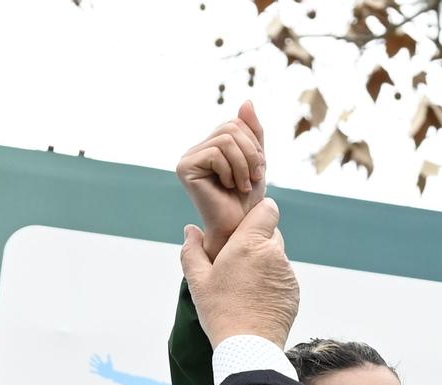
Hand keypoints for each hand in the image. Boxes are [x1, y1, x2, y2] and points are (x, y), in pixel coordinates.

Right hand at [177, 102, 266, 260]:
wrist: (239, 227)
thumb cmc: (247, 199)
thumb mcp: (256, 160)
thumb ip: (252, 131)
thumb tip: (246, 101)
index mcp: (210, 145)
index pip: (236, 122)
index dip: (254, 144)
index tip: (257, 171)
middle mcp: (196, 149)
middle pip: (231, 126)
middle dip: (251, 153)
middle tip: (253, 179)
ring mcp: (188, 157)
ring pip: (226, 139)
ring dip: (244, 165)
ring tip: (242, 185)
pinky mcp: (184, 167)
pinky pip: (216, 153)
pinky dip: (231, 171)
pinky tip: (229, 187)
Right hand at [179, 197, 297, 348]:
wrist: (248, 347)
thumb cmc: (220, 312)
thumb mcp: (197, 281)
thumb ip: (192, 250)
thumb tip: (191, 230)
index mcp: (249, 243)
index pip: (267, 209)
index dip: (257, 214)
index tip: (244, 227)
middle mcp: (274, 253)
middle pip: (271, 233)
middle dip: (256, 241)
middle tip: (237, 261)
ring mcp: (287, 273)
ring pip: (277, 256)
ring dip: (264, 263)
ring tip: (244, 285)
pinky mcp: (294, 291)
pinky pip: (283, 277)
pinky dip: (272, 282)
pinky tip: (256, 299)